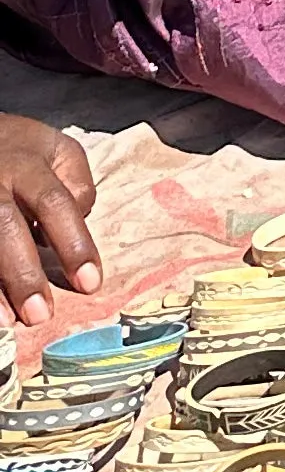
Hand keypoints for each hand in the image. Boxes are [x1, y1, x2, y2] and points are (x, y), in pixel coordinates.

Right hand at [0, 117, 97, 325]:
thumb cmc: (21, 150)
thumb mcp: (56, 149)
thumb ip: (76, 184)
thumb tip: (79, 223)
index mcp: (29, 163)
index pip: (57, 203)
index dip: (74, 243)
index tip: (90, 283)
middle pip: (6, 226)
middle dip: (23, 273)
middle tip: (41, 315)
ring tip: (9, 322)